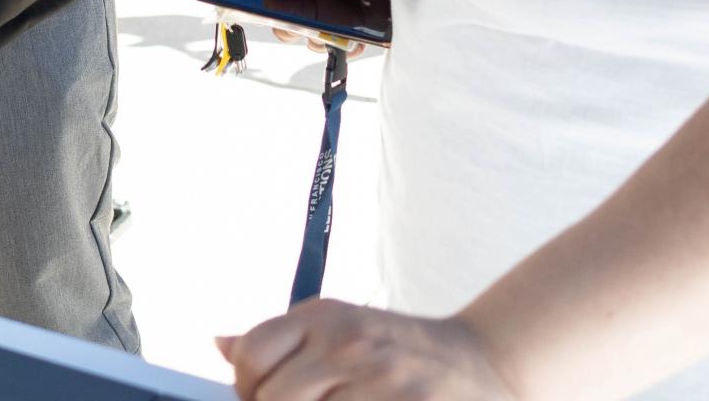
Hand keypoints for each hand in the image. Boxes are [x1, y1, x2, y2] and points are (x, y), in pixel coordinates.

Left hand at [218, 302, 516, 400]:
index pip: (250, 353)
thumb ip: (284, 342)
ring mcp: (375, 378)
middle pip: (271, 396)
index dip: (246, 386)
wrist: (488, 365)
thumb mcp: (341, 330)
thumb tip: (220, 344)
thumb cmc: (404, 354)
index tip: (264, 397)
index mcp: (323, 317)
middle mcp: (345, 342)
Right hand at [264, 0, 397, 48]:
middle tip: (308, 29)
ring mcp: (338, 9)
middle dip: (299, 33)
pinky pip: (352, 40)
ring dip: (324, 43)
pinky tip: (353, 44)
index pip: (276, 1)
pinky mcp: (361, 18)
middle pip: (297, 24)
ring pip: (323, 37)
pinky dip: (351, 47)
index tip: (280, 19)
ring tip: (330, 39)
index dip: (275, 13)